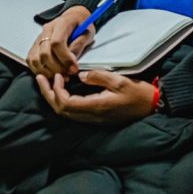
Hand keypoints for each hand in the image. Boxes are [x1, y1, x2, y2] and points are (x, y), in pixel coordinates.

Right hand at [26, 6, 92, 78]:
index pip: (56, 42)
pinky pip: (31, 60)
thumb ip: (79, 46)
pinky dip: (39, 70)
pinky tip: (51, 73)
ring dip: (48, 72)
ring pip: (36, 59)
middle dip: (57, 68)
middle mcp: (47, 30)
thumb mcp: (87, 33)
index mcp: (61, 23)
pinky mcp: (35, 45)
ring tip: (61, 76)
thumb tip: (71, 62)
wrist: (73, 18)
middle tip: (68, 75)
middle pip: (45, 53)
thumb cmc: (81, 26)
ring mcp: (39, 37)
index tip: (74, 68)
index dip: (65, 58)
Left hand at [36, 70, 154, 123]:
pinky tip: (63, 88)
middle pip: (61, 110)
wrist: (152, 106)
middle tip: (40, 78)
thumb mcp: (120, 80)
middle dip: (48, 94)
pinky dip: (63, 100)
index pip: (66, 104)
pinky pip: (73, 112)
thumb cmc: (138, 93)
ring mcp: (93, 118)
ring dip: (54, 97)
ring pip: (65, 113)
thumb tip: (80, 76)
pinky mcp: (96, 117)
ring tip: (48, 81)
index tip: (58, 75)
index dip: (56, 90)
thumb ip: (98, 77)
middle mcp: (92, 116)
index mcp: (96, 107)